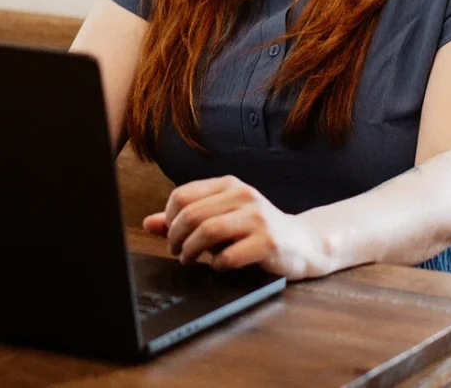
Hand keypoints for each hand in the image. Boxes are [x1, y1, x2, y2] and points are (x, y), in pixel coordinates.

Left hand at [142, 175, 329, 280]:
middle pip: (191, 214)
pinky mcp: (268, 241)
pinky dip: (217, 264)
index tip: (171, 236)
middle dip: (176, 238)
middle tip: (177, 253)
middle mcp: (243, 195)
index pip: (182, 195)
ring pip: (207, 231)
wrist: (303, 243)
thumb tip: (148, 223)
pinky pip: (229, 255)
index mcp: (229, 185)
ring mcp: (257, 217)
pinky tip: (220, 265)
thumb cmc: (256, 232)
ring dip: (191, 251)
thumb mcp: (221, 219)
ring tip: (190, 261)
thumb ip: (185, 220)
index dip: (169, 219)